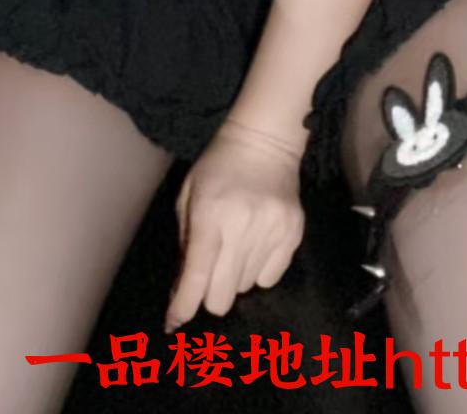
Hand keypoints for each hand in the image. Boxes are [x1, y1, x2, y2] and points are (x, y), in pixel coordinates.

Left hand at [164, 120, 304, 333]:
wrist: (265, 142)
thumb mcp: (188, 197)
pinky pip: (269, 278)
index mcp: (210, 215)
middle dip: (208, 295)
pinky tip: (254, 246)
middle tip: (206, 276)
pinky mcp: (293, 235)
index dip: (182, 307)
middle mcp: (243, 227)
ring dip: (233, 278)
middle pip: (221, 296)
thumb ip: (184, 244)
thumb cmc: (217, 168)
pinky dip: (257, 271)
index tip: (173, 323)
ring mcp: (273, 232)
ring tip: (234, 248)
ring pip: (244, 288)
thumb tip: (181, 293)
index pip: (195, 276)